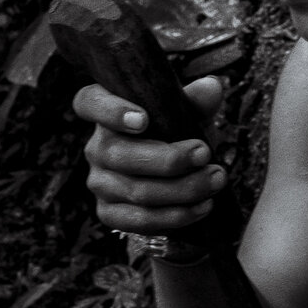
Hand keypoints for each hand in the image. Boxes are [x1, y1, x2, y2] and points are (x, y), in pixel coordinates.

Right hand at [76, 75, 227, 235]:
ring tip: (216, 179)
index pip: (90, 103)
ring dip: (182, 189)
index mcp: (107, 112)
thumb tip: (211, 87)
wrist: (179, 177)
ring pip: (137, 190)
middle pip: (120, 155)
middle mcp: (96, 147)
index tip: (144, 120)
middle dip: (169, 158)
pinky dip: (175, 215)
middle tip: (205, 153)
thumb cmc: (179, 134)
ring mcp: (99, 182)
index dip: (111, 111)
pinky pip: (139, 219)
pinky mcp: (109, 212)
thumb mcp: (190, 113)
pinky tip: (202, 206)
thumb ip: (198, 100)